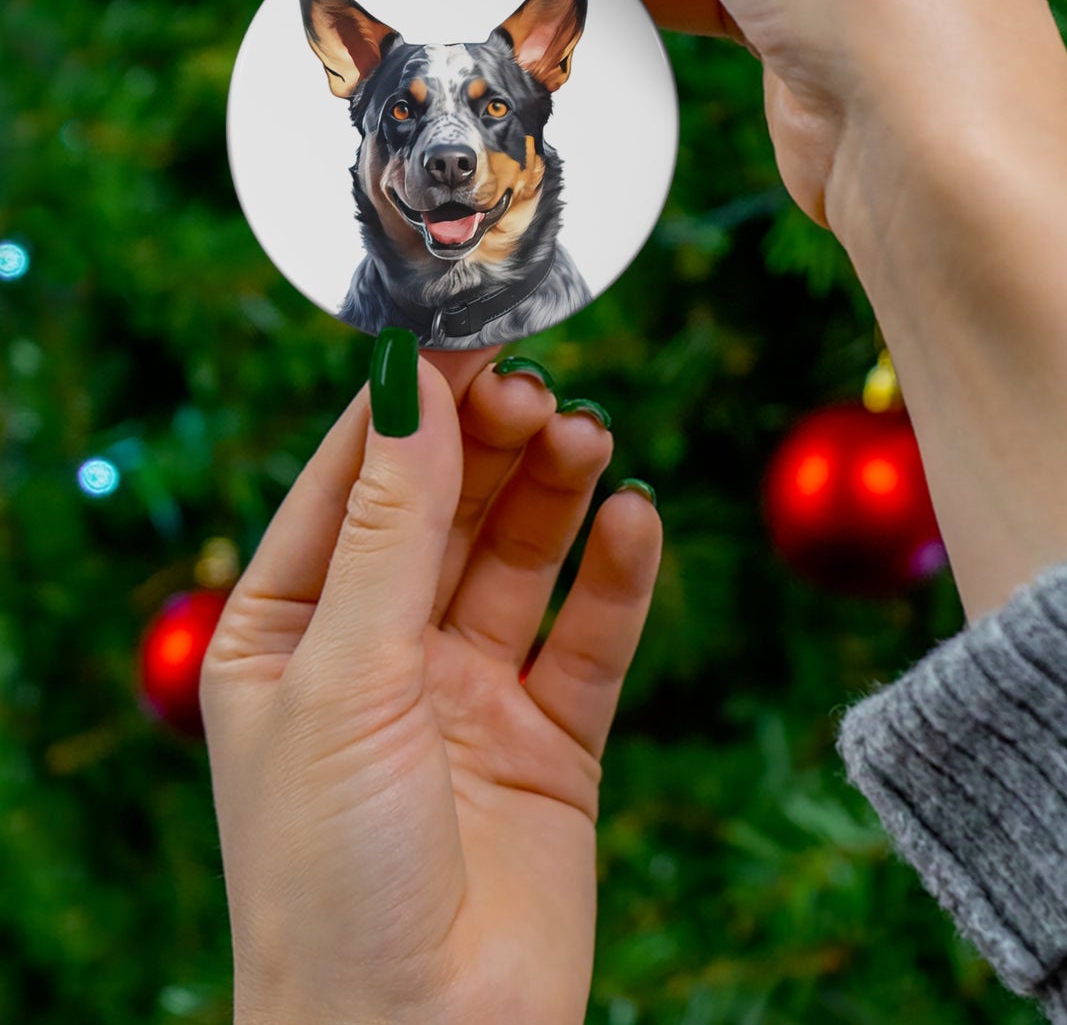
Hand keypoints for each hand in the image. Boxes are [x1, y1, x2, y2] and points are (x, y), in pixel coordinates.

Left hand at [201, 346, 661, 1024]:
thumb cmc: (330, 876)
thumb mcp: (344, 676)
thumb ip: (390, 527)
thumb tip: (409, 384)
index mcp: (289, 633)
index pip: (352, 484)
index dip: (408, 406)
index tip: (464, 331)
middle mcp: (380, 654)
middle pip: (446, 509)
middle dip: (491, 443)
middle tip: (540, 387)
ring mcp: (469, 694)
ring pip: (522, 558)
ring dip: (556, 491)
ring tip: (589, 437)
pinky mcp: (552, 739)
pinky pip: (591, 635)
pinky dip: (617, 574)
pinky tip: (635, 519)